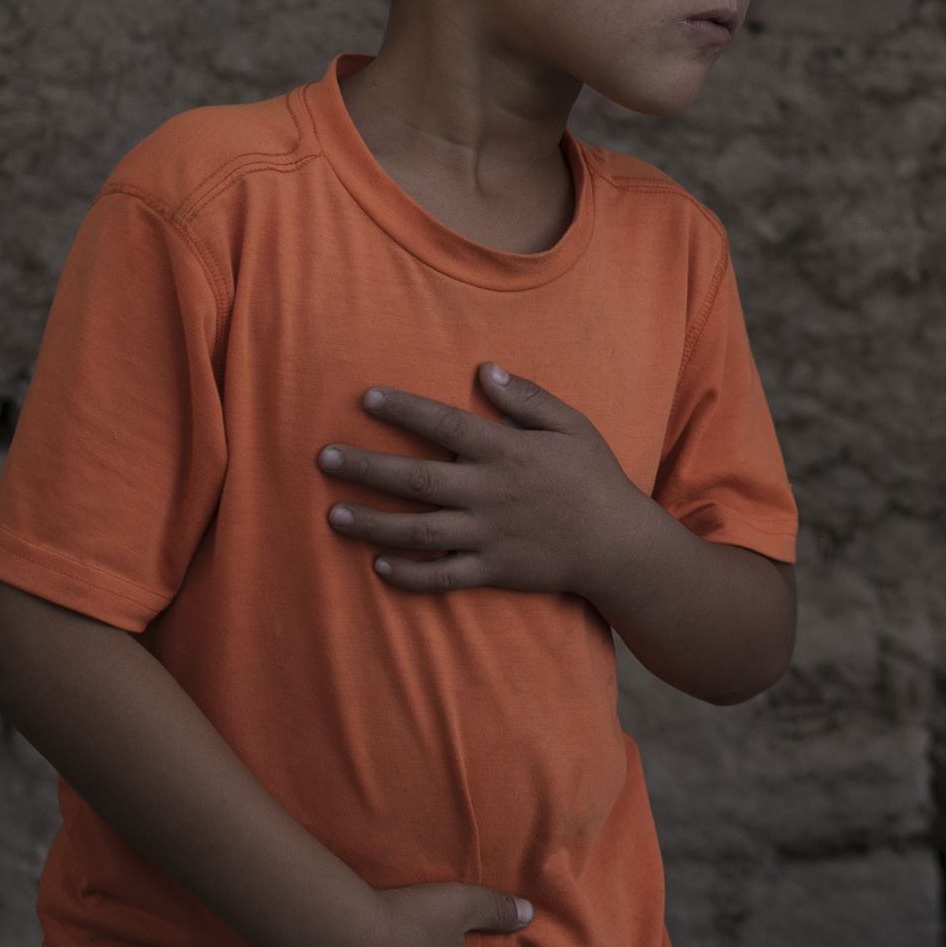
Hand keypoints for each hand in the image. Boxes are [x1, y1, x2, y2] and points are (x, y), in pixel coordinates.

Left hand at [327, 362, 665, 598]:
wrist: (620, 545)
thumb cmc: (595, 478)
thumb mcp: (572, 425)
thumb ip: (528, 397)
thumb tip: (485, 369)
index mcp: (508, 452)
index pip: (445, 426)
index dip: (404, 410)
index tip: (367, 397)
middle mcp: (491, 494)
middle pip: (416, 480)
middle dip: (366, 468)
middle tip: (325, 458)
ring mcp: (489, 536)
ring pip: (419, 532)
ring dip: (372, 523)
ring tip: (333, 514)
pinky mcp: (493, 571)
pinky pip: (443, 577)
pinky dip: (409, 575)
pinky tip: (379, 566)